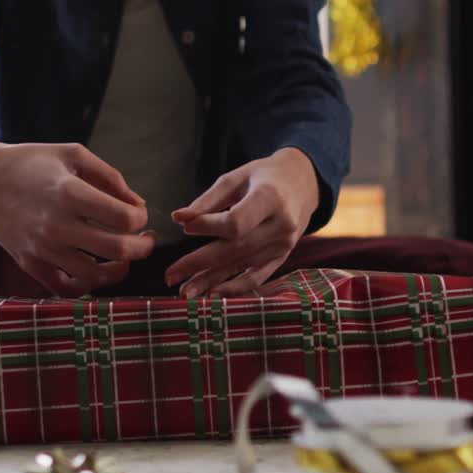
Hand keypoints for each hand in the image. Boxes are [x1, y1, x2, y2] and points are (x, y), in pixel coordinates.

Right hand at [0, 136, 154, 296]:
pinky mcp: (30, 264)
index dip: (140, 218)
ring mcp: (42, 249)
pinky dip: (87, 285)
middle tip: (146, 239)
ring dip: (120, 268)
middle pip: (117, 250)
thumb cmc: (30, 162)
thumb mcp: (72, 154)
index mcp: (69, 193)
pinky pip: (66, 289)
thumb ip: (110, 177)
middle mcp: (56, 225)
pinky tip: (96, 270)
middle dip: (142, 247)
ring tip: (125, 257)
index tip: (138, 213)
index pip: (124, 218)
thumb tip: (138, 205)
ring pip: (95, 275)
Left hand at [165, 148, 318, 297]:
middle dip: (199, 263)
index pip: (236, 222)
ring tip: (184, 292)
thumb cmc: (263, 177)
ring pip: (242, 266)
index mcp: (270, 198)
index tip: (184, 226)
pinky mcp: (282, 257)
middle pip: (235, 249)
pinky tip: (212, 295)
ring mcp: (284, 244)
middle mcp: (281, 225)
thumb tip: (179, 218)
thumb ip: (208, 200)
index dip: (208, 227)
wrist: (302, 184)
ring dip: (211, 281)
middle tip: (170, 275)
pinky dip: (235, 289)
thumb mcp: (237, 178)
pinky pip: (258, 277)